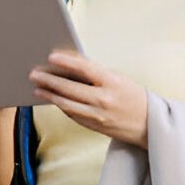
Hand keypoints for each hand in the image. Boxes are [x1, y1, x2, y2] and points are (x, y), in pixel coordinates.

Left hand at [30, 51, 148, 148]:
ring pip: (67, 104)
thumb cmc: (135, 98)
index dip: (67, 62)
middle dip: (50, 80)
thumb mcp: (120, 80)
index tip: (51, 57)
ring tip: (37, 87)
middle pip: (70, 89)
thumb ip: (97, 74)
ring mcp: (97, 115)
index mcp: (113, 83)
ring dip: (50, 95)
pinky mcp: (93, 126)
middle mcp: (104, 100)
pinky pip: (72, 114)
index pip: (86, 69)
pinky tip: (52, 98)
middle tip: (34, 74)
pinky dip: (60, 105)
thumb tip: (72, 64)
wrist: (150, 127)